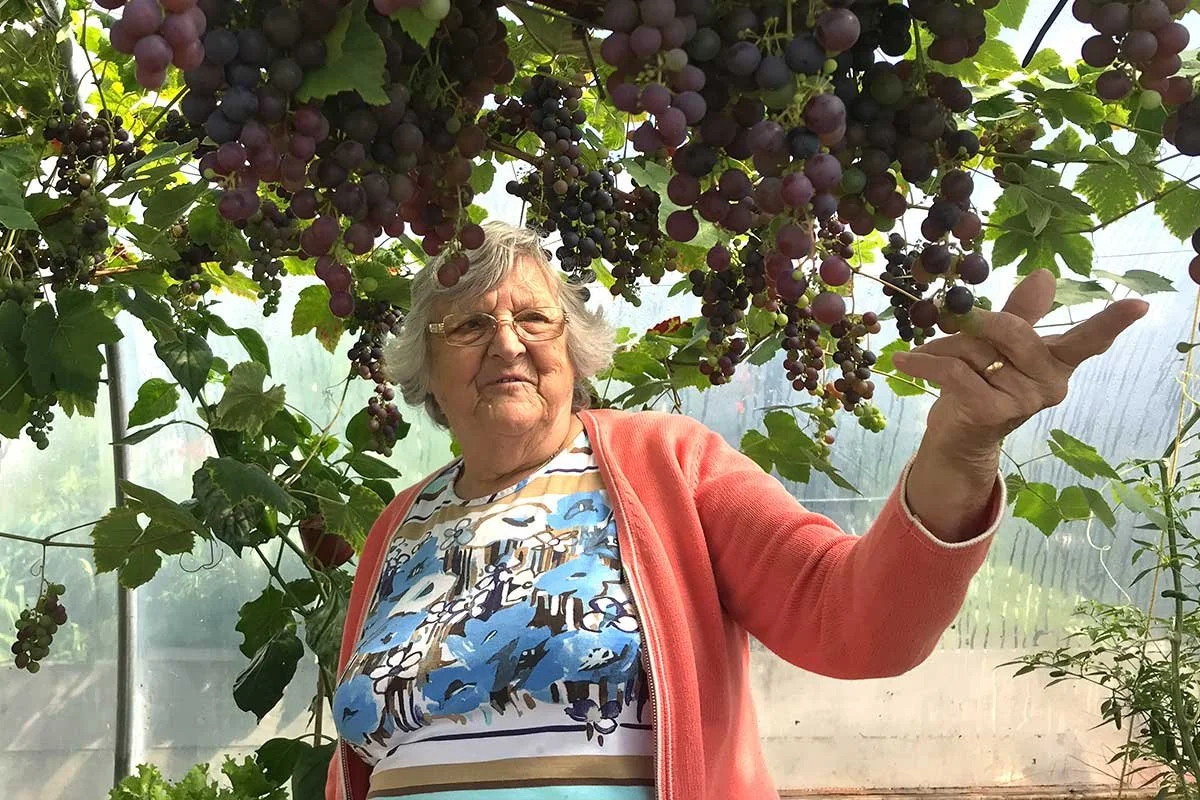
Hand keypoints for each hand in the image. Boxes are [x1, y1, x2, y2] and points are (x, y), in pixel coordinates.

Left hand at [891, 269, 1148, 457]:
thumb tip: (1045, 276)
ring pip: (975, 350)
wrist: (956, 437)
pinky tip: (902, 360)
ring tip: (926, 353)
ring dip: (942, 345)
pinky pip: (952, 371)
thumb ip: (1020, 314)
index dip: (1113, 322)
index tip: (1140, 305)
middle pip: (1012, 330)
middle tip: (949, 317)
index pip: (1090, 340)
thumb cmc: (980, 381)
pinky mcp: (992, 412)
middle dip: (974, 321)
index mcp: (1058, 361)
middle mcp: (1050, 383)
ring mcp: (1023, 401)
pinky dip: (923, 362)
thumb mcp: (999, 346)